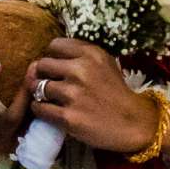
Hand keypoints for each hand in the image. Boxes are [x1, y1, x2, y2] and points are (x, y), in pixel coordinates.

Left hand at [26, 39, 157, 154]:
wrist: (133, 123)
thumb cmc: (116, 93)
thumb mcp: (106, 63)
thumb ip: (80, 55)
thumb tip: (45, 59)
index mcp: (91, 54)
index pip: (55, 45)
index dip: (52, 56)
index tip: (57, 67)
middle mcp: (80, 70)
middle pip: (42, 65)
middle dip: (42, 74)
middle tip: (49, 84)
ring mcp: (73, 94)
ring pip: (37, 86)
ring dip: (38, 93)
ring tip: (48, 98)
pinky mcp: (68, 117)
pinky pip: (39, 108)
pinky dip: (40, 109)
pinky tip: (49, 111)